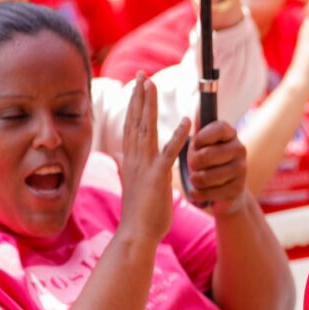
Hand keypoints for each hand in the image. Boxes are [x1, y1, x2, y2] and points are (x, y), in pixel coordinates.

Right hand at [118, 75, 191, 243]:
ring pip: (147, 129)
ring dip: (149, 106)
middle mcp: (134, 159)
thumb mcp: (134, 186)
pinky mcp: (158, 176)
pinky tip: (188, 121)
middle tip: (142, 74)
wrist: (136, 235)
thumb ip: (130, 169)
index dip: (133, 105)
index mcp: (130, 160)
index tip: (136, 86)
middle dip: (138, 96)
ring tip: (152, 85)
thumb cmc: (139, 214)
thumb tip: (121, 158)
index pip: (131, 126)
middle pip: (135, 121)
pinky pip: (170, 152)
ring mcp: (145, 166)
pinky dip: (179, 135)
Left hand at [184, 120, 250, 215]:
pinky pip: (210, 192)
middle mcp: (240, 148)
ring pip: (207, 176)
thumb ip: (197, 127)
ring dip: (195, 179)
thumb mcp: (200, 143)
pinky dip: (199, 193)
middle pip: (208, 155)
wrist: (224, 189)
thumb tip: (192, 109)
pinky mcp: (238, 188)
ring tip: (195, 179)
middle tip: (192, 165)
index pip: (218, 128)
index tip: (195, 143)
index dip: (202, 137)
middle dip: (193, 162)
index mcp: (230, 133)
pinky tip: (198, 191)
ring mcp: (241, 169)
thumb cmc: (206, 161)